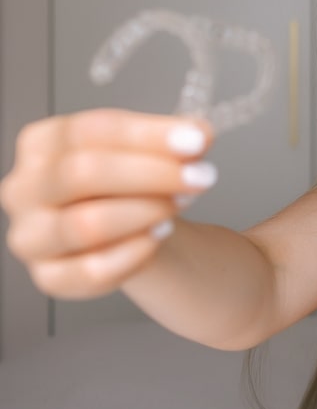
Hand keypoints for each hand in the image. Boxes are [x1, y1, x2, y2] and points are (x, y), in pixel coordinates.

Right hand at [1, 109, 215, 298]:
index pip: (89, 131)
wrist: (132, 228)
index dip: (147, 136)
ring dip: (145, 213)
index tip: (196, 141)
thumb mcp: (154, 150)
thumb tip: (198, 133)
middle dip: (151, 174)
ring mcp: (30, 236)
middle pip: (82, 173)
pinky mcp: (49, 277)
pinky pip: (92, 270)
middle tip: (200, 177)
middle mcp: (24, 188)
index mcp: (41, 143)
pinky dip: (135, 254)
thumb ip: (176, 138)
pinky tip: (159, 236)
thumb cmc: (132, 182)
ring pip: (86, 225)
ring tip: (179, 205)